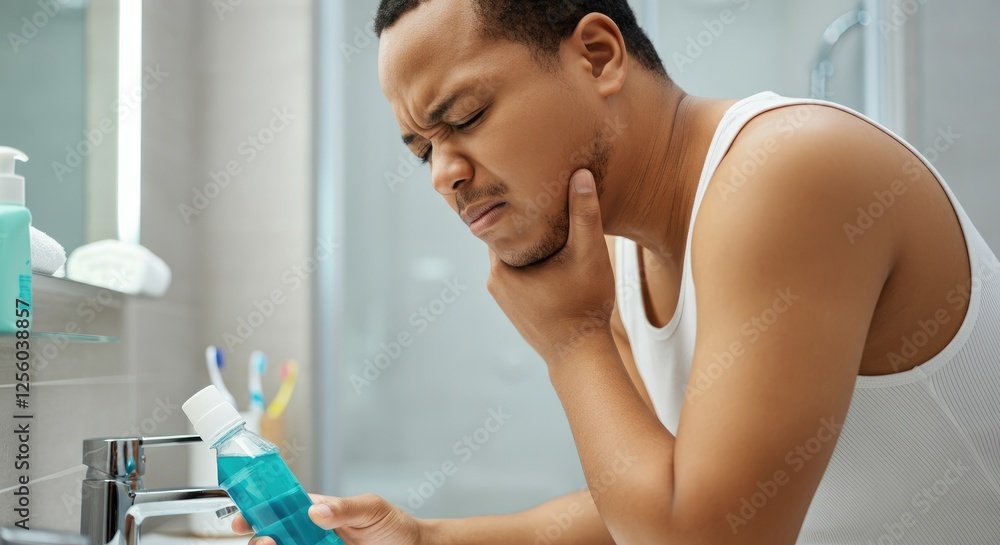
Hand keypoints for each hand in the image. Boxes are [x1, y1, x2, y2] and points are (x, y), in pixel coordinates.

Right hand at [234, 493, 423, 544]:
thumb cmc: (392, 525)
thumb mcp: (371, 509)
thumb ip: (344, 507)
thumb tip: (315, 509)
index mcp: (315, 512)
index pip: (279, 509)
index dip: (256, 512)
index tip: (244, 520)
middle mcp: (309, 536)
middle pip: (272, 537)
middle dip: (261, 539)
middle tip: (267, 541)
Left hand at [487, 169, 614, 363]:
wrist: (579, 355)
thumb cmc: (585, 306)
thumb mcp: (589, 255)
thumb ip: (585, 215)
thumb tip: (580, 174)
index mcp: (500, 266)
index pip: (498, 219)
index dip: (513, 200)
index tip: (525, 180)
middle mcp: (494, 280)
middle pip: (505, 236)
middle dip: (522, 218)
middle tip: (537, 190)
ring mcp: (503, 294)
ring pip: (512, 254)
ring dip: (527, 239)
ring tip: (545, 215)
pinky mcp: (514, 304)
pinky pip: (518, 270)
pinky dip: (531, 258)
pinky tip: (549, 249)